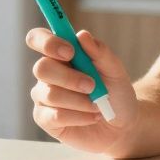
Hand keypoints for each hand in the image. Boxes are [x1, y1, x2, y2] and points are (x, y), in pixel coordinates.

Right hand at [25, 28, 138, 153]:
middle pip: (41, 68)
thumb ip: (100, 52)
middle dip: (69, 78)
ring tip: (97, 105)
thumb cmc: (116, 92)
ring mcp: (43, 96)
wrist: (122, 124)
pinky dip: (79, 116)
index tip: (71, 51)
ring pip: (50, 94)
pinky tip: (92, 117)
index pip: (38, 38)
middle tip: (92, 86)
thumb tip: (82, 35)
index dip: (48, 42)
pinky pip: (55, 116)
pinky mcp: (45, 119)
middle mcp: (47, 73)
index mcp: (60, 54)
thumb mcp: (115, 70)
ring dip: (80, 101)